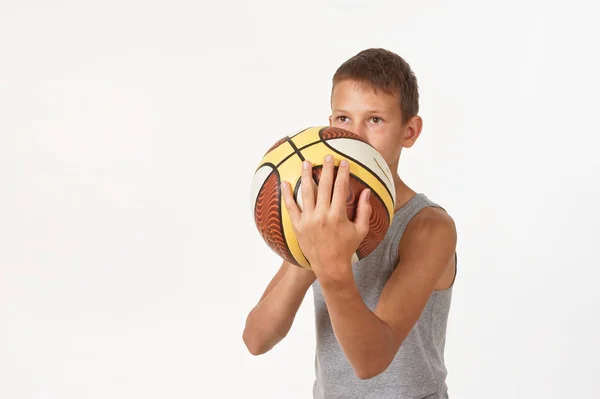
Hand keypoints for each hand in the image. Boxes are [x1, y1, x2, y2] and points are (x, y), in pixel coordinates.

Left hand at [281, 154, 371, 282]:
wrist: (330, 266)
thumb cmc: (346, 248)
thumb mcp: (360, 230)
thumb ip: (364, 210)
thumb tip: (367, 192)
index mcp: (338, 215)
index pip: (341, 188)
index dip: (342, 173)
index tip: (343, 162)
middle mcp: (322, 215)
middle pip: (324, 186)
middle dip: (326, 169)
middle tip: (327, 156)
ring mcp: (308, 220)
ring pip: (306, 193)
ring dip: (306, 176)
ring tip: (306, 162)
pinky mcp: (298, 226)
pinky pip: (291, 207)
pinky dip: (287, 195)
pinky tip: (285, 183)